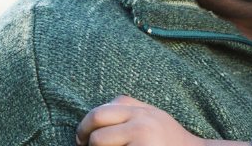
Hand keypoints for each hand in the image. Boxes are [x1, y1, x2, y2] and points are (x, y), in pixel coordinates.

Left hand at [77, 96, 240, 145]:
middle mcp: (143, 125)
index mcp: (142, 112)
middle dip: (86, 141)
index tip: (82, 138)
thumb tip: (98, 112)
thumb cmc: (170, 139)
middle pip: (97, 130)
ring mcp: (143, 143)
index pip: (100, 113)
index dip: (84, 126)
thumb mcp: (153, 116)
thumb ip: (129, 108)